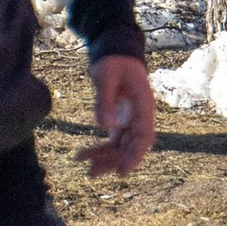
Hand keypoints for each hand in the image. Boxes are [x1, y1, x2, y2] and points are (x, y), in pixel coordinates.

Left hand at [83, 53, 155, 177]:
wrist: (115, 52)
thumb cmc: (113, 61)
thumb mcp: (105, 77)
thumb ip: (104, 100)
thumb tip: (105, 127)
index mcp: (144, 105)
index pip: (143, 137)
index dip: (134, 156)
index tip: (121, 173)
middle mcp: (141, 116)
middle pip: (131, 146)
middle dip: (113, 161)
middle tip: (91, 172)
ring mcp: (131, 120)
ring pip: (121, 146)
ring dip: (104, 157)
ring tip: (83, 165)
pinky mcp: (121, 120)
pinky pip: (113, 140)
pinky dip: (100, 148)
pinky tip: (82, 155)